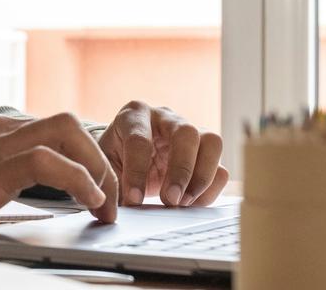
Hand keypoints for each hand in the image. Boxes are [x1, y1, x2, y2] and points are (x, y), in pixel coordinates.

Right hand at [0, 112, 118, 245]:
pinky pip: (51, 162)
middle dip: (99, 158)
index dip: (81, 156)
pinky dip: (80, 180)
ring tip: (105, 203)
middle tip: (109, 197)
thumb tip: (25, 194)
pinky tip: (88, 202)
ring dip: (97, 168)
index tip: (95, 187)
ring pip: (68, 132)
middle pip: (68, 123)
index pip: (51, 129)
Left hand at [98, 101, 227, 206]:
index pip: (140, 139)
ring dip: (201, 177)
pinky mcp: (206, 152)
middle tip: (170, 200)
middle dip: (180, 170)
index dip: (137, 171)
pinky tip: (192, 204)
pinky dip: (210, 189)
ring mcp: (191, 131)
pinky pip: (220, 167)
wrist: (127, 154)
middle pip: (186, 133)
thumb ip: (110, 182)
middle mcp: (166, 117)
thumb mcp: (105, 165)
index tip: (134, 199)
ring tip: (184, 203)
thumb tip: (117, 209)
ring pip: (212, 143)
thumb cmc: (114, 157)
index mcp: (134, 115)